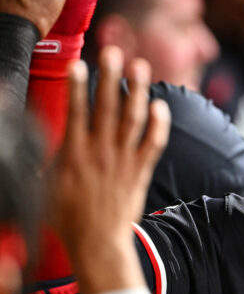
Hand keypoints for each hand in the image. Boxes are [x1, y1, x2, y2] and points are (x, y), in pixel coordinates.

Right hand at [49, 47, 169, 293]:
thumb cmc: (66, 216)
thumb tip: (31, 143)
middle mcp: (99, 152)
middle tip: (114, 51)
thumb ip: (45, 160)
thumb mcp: (45, 186)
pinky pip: (153, 143)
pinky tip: (161, 104)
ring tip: (140, 66)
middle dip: (111, 77)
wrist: (96, 242)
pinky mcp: (140, 171)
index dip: (78, 87)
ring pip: (133, 119)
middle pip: (107, 107)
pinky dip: (159, 124)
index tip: (80, 64)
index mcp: (73, 153)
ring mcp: (123, 160)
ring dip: (138, 91)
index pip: (76, 112)